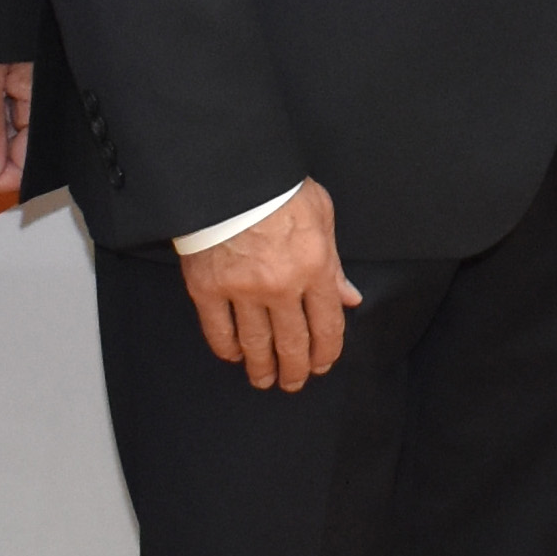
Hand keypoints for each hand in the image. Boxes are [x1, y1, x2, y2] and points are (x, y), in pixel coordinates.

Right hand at [182, 176, 361, 390]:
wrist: (229, 173)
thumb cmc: (278, 189)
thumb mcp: (322, 216)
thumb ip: (335, 264)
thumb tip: (349, 297)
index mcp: (314, 268)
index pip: (327, 326)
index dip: (326, 352)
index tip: (323, 363)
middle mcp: (281, 287)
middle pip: (292, 344)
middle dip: (295, 370)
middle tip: (293, 382)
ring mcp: (242, 291)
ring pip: (255, 345)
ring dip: (262, 368)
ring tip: (264, 380)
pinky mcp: (207, 288)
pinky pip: (218, 331)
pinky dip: (227, 349)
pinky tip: (235, 355)